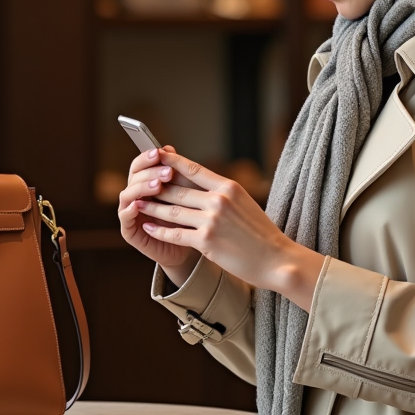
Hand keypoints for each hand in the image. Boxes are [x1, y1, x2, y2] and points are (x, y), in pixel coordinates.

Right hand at [117, 146, 199, 281]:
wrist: (188, 247)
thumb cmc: (187, 217)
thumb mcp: (186, 192)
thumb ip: (177, 172)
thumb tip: (169, 148)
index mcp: (146, 182)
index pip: (141, 164)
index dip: (148, 157)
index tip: (161, 152)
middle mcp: (135, 195)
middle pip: (134, 176)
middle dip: (150, 172)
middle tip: (167, 172)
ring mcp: (130, 212)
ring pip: (128, 194)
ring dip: (142, 188)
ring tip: (158, 186)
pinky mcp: (128, 230)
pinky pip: (125, 216)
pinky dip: (130, 209)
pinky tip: (140, 204)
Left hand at [132, 149, 324, 310]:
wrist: (277, 259)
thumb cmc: (261, 234)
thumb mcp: (245, 203)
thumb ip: (222, 193)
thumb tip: (200, 184)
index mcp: (229, 187)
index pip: (193, 168)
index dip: (171, 161)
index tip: (157, 154)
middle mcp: (219, 200)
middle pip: (177, 189)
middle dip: (156, 187)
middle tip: (139, 184)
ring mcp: (212, 220)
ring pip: (172, 211)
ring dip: (152, 208)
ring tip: (137, 204)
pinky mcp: (206, 241)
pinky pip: (174, 233)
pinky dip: (158, 230)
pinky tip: (148, 226)